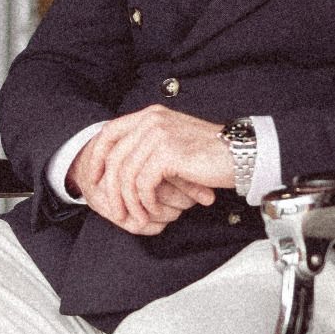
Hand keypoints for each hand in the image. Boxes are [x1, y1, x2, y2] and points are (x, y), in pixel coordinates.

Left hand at [71, 105, 231, 234]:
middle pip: (113, 156)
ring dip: (128, 201)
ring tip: (136, 217)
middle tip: (113, 211)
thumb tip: (120, 171)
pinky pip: (142, 183)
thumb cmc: (211, 155)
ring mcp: (158, 134)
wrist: (241, 155)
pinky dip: (144, 202)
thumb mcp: (174, 144)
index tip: (93, 180)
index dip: (95, 157)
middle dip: (108, 188)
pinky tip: (152, 211)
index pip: (109, 133)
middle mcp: (151, 120)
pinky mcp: (167, 152)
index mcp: (150, 115)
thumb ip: (149, 148)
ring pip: (126, 174)